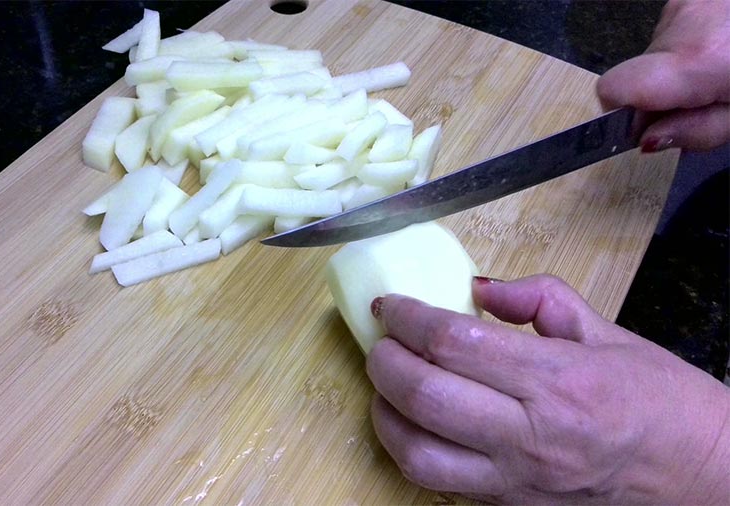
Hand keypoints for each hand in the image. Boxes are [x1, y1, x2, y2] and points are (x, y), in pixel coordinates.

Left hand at [367, 275, 729, 503]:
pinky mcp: (509, 504)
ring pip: (418, 453)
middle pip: (425, 396)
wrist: (698, 473)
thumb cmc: (657, 398)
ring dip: (384, 412)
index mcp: (559, 380)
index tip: (390, 304)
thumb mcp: (605, 331)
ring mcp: (517, 477)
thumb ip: (537, 298)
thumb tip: (477, 286)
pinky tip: (409, 420)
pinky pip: (437, 482)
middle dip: (384, 361)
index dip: (408, 318)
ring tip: (386, 382)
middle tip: (381, 339)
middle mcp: (532, 434)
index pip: (455, 343)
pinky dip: (408, 447)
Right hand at [596, 0, 729, 150]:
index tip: (652, 125)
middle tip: (712, 98)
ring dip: (684, 68)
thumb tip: (648, 140)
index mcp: (694, 61)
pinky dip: (696, 45)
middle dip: (665, 94)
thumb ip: (697, 131)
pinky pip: (678, 29)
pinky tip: (728, 47)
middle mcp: (682, 24)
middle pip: (639, 73)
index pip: (615, 89)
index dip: (624, 113)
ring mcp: (687, 2)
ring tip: (727, 68)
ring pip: (660, 51)